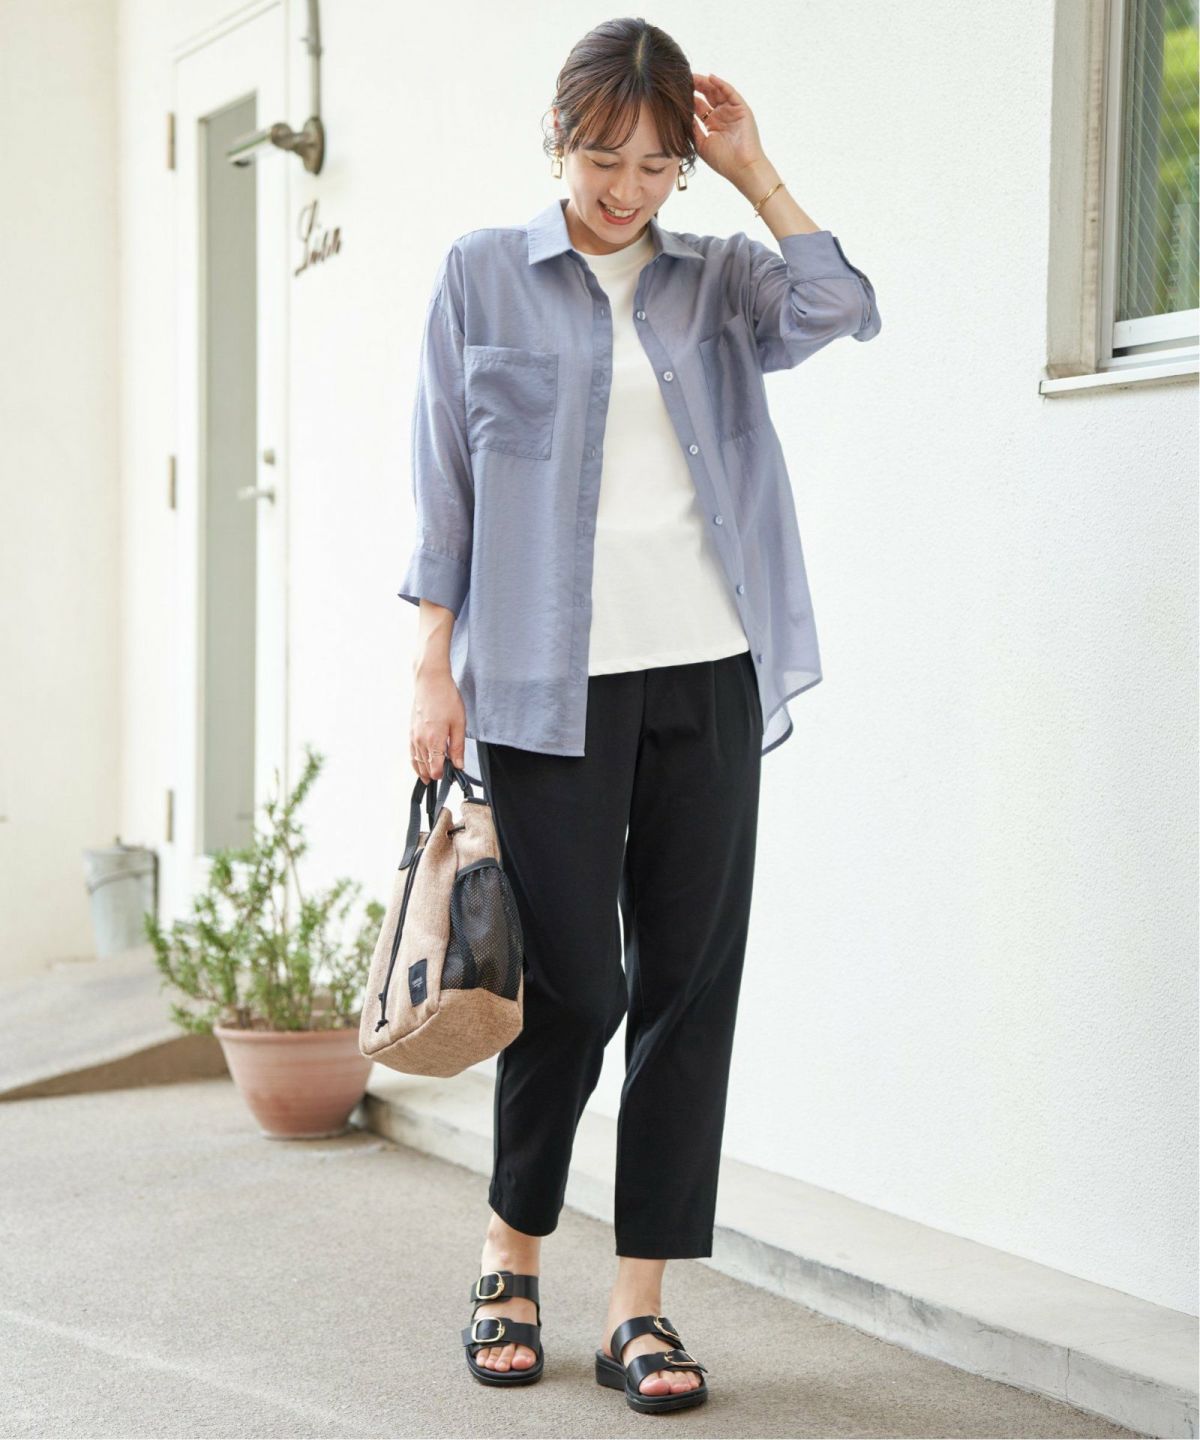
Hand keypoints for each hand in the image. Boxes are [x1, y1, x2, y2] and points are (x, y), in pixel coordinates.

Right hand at [411, 666, 466, 783]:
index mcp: (434, 741)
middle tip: (443, 776)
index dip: (444, 775)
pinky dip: (415, 761)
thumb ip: (457, 747)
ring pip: (416, 762)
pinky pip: (411, 752)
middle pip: (425, 768)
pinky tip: (420, 764)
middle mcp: (420, 741)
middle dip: (434, 775)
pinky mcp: (410, 731)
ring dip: (423, 771)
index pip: (436, 770)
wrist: (430, 681)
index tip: (452, 775)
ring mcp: (413, 736)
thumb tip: (459, 765)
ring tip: (429, 778)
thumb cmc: (446, 699)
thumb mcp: (459, 724)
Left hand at [691, 72, 767, 181]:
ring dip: (706, 83)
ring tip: (693, 76)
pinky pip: (730, 92)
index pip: (698, 106)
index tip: (675, 91)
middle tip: (682, 79)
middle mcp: (722, 115)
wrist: (742, 169)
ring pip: (717, 91)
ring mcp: (732, 111)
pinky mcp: (742, 109)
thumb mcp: (701, 144)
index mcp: (712, 124)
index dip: (688, 98)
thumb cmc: (723, 161)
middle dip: (695, 86)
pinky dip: (721, 84)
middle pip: (707, 95)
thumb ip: (692, 129)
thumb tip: (680, 116)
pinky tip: (710, 78)